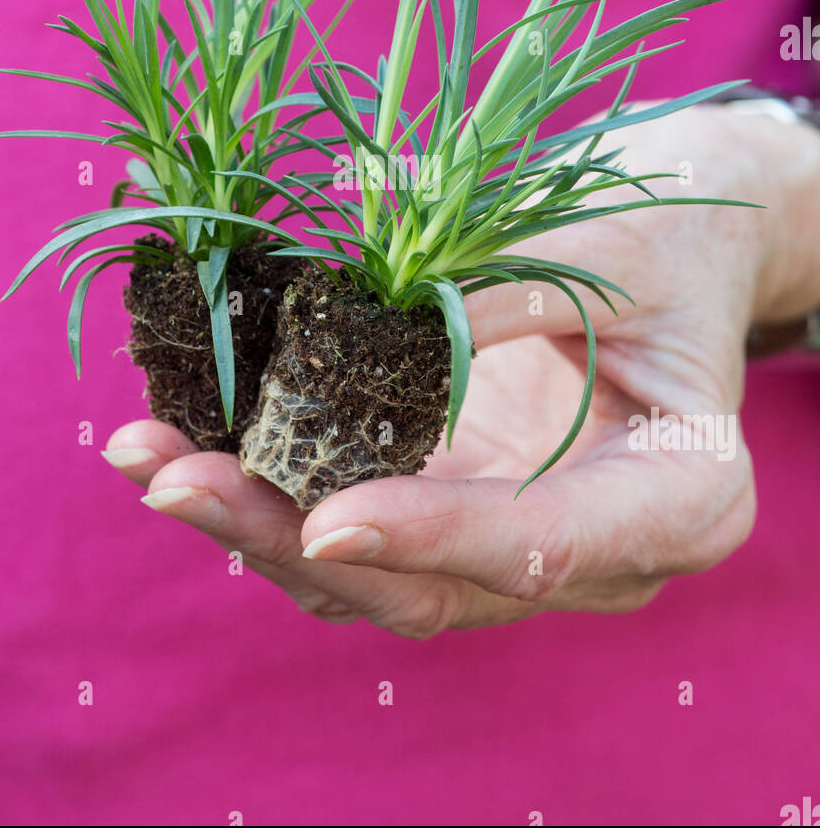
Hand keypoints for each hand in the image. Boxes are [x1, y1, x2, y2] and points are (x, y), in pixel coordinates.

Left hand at [102, 105, 819, 634]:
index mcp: (681, 500)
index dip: (437, 537)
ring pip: (371, 580)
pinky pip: (349, 533)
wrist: (671, 251)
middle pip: (434, 589)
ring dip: (252, 527)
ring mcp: (512, 545)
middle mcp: (596, 555)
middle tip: (176, 481)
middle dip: (292, 541)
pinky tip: (183, 441)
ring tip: (146, 455)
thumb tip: (361, 320)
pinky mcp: (450, 513)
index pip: (549, 546)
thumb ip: (502, 290)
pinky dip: (266, 496)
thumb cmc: (666, 238)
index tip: (329, 519)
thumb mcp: (607, 244)